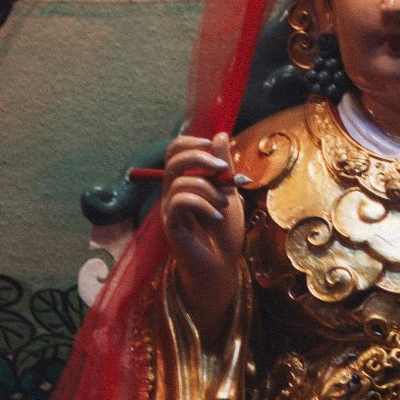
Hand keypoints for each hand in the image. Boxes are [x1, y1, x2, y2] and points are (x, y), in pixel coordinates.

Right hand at [159, 133, 244, 338]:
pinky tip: (216, 215)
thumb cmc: (224, 232)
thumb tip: (219, 134)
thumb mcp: (230, 193)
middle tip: (221, 168)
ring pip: (180, 181)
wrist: (222, 265)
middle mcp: (173, 192)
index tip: (217, 153)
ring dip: (209, 189)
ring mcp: (170, 208)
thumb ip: (223, 166)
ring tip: (224, 204)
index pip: (176, 149)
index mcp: (185, 181)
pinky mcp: (171, 225)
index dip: (193, 143)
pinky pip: (180, 201)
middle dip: (198, 157)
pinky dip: (203, 205)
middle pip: (172, 157)